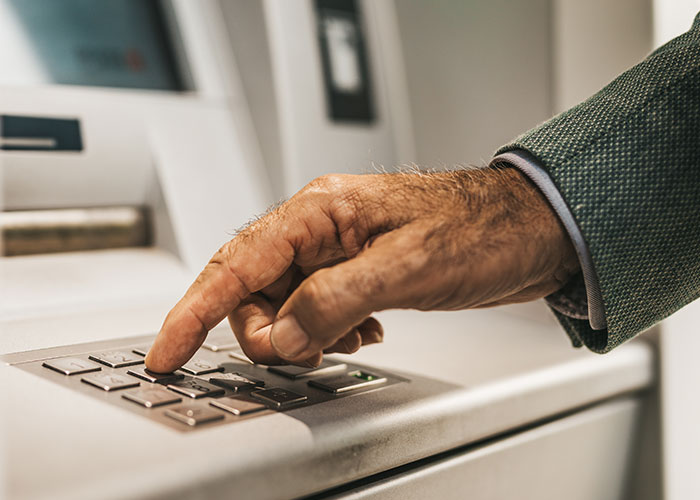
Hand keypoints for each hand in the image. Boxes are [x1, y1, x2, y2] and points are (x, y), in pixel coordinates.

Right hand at [145, 167, 578, 371]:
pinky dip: (326, 331)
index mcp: (321, 211)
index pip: (238, 262)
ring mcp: (338, 251)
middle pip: (254, 289)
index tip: (167, 350)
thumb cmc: (480, 228)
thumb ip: (336, 300)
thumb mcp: (407, 266)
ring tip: (349, 335)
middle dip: (268, 330)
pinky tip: (362, 330)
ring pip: (285, 303)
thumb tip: (284, 335)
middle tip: (305, 351)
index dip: (194, 310)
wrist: (528, 228)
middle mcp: (321, 228)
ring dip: (302, 333)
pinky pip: (316, 309)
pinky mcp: (357, 272)